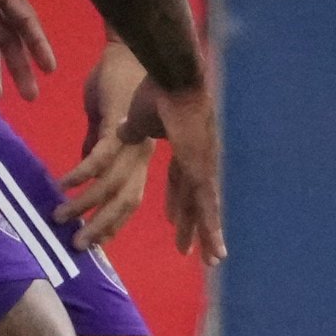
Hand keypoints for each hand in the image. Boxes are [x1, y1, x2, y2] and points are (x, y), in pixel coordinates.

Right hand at [58, 49, 161, 247]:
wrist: (125, 48)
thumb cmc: (115, 82)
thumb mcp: (105, 122)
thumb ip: (96, 146)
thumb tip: (84, 170)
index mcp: (141, 155)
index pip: (131, 199)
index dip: (115, 222)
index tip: (95, 243)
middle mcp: (142, 152)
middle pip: (126, 201)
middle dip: (103, 226)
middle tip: (77, 245)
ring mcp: (134, 138)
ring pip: (111, 184)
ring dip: (85, 204)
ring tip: (59, 216)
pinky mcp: (120, 122)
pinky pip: (101, 155)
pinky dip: (82, 173)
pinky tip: (63, 183)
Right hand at [146, 79, 224, 263]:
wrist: (171, 75)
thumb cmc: (153, 89)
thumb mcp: (139, 116)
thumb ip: (132, 129)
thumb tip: (121, 130)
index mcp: (184, 146)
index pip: (182, 181)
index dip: (178, 202)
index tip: (173, 219)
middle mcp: (198, 157)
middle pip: (197, 199)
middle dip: (196, 225)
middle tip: (203, 252)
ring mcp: (202, 162)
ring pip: (206, 206)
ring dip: (207, 234)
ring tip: (212, 260)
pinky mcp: (200, 165)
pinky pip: (205, 201)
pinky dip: (210, 224)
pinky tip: (213, 244)